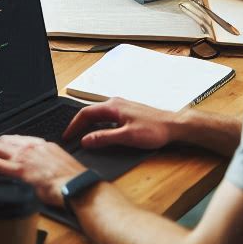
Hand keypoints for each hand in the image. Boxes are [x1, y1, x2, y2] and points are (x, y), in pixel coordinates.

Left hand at [0, 134, 82, 207]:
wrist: (78, 188)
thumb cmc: (75, 183)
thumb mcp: (63, 167)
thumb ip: (51, 165)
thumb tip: (46, 173)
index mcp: (44, 146)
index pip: (19, 140)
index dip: (7, 146)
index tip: (2, 152)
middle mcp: (32, 147)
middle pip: (4, 140)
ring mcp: (24, 157)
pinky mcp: (19, 170)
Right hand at [61, 97, 177, 151]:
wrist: (174, 126)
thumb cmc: (154, 129)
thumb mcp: (127, 137)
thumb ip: (104, 138)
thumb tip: (85, 140)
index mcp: (112, 106)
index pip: (85, 113)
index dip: (74, 125)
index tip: (67, 136)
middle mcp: (115, 103)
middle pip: (90, 112)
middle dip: (79, 124)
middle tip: (71, 137)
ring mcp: (122, 107)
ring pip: (99, 114)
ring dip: (89, 124)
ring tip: (82, 136)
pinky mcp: (128, 113)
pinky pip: (107, 117)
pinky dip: (98, 125)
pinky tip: (101, 133)